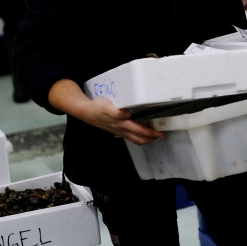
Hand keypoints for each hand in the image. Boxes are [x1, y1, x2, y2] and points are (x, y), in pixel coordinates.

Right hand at [48, 79, 164, 145]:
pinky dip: (138, 135)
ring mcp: (119, 131)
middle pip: (140, 139)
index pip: (140, 132)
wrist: (85, 112)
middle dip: (151, 138)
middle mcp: (122, 130)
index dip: (152, 134)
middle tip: (160, 134)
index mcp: (122, 124)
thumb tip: (128, 114)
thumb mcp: (105, 106)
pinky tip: (140, 128)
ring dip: (145, 138)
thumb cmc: (96, 108)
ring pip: (135, 139)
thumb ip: (116, 111)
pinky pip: (130, 136)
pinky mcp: (116, 129)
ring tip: (153, 133)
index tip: (161, 132)